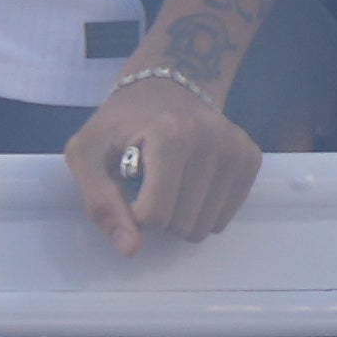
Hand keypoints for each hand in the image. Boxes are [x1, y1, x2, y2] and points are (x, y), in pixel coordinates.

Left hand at [65, 66, 255, 254]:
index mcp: (171, 133)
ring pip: (205, 227)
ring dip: (180, 216)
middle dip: (158, 216)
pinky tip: (191, 182)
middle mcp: (212, 138)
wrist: (163, 86)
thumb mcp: (86, 155)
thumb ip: (101, 203)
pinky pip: (224, 217)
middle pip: (181, 224)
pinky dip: (203, 210)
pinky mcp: (250, 157)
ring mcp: (236, 147)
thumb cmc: (118, 124)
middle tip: (148, 183)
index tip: (127, 186)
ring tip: (170, 182)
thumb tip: (131, 249)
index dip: (132, 212)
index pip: (154, 215)